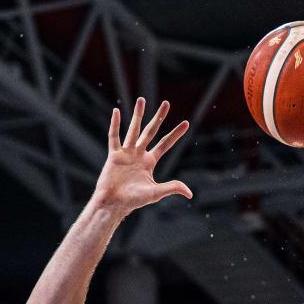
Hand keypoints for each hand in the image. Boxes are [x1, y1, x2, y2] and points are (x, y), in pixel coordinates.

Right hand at [93, 98, 191, 216]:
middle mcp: (139, 154)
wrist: (115, 203)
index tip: (186, 123)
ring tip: (142, 100)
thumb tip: (190, 193)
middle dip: (159, 117)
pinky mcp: (114, 155)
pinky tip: (116, 111)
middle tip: (166, 103)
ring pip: (133, 129)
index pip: (165, 144)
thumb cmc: (134, 200)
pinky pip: (114, 137)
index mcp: (150, 161)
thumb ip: (172, 188)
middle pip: (151, 131)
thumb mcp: (156, 193)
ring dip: (137, 115)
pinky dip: (115, 124)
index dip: (175, 134)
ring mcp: (126, 153)